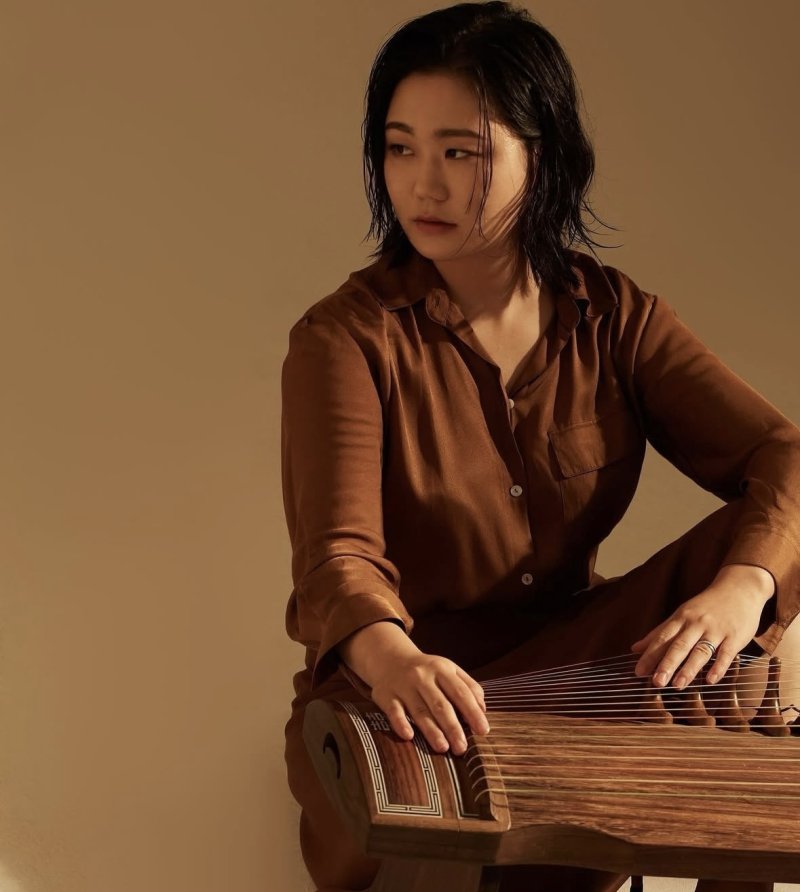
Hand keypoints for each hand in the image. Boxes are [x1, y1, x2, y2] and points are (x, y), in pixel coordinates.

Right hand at [337, 620, 489, 754]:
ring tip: (443, 748)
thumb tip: (483, 710)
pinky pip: (393, 711)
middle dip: (453, 727)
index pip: (460, 692)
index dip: (473, 712)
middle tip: (462, 748)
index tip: (483, 731)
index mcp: (442, 669)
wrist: (391, 658)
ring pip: (419, 710)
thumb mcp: (449, 670)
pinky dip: (400, 723)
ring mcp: (404, 686)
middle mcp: (422, 676)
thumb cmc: (428, 671)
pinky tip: (409, 736)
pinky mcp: (386, 695)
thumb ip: (469, 687)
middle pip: (440, 704)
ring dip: (431, 730)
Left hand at [630, 563, 774, 687]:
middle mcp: (696, 624)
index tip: (638, 672)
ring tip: (677, 685)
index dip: (650, 655)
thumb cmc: (706, 606)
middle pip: (679, 645)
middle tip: (656, 682)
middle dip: (666, 664)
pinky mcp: (734, 637)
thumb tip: (635, 648)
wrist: (738, 588)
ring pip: (700, 651)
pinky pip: (726, 654)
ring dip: (689, 669)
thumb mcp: (680, 615)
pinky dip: (718, 667)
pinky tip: (710, 680)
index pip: (662, 638)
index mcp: (680, 618)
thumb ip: (659, 632)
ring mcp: (716, 630)